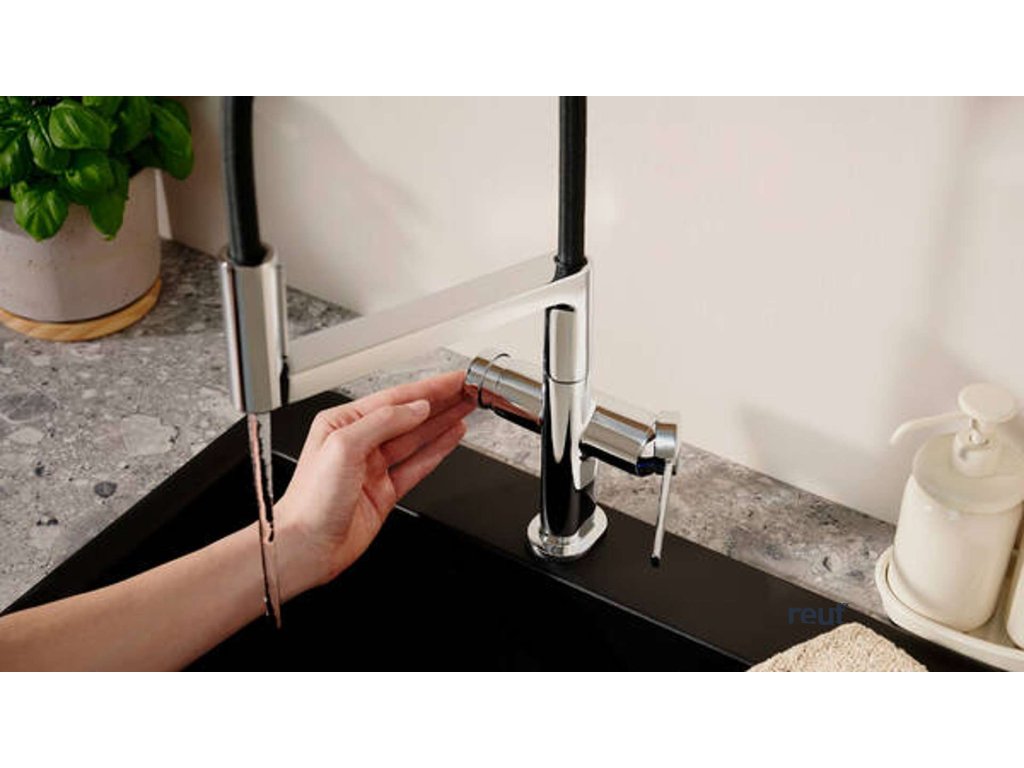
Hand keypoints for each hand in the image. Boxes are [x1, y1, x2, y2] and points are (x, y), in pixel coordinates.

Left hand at [275, 372, 474, 595]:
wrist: (306, 547)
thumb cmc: (310, 500)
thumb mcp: (343, 446)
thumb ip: (383, 422)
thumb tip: (415, 408)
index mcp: (343, 423)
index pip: (395, 398)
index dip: (429, 389)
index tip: (454, 380)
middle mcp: (359, 443)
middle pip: (410, 415)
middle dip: (441, 401)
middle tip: (467, 389)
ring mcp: (374, 468)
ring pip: (417, 438)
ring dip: (443, 422)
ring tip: (467, 406)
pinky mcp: (385, 491)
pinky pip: (418, 464)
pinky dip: (438, 450)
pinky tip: (452, 436)